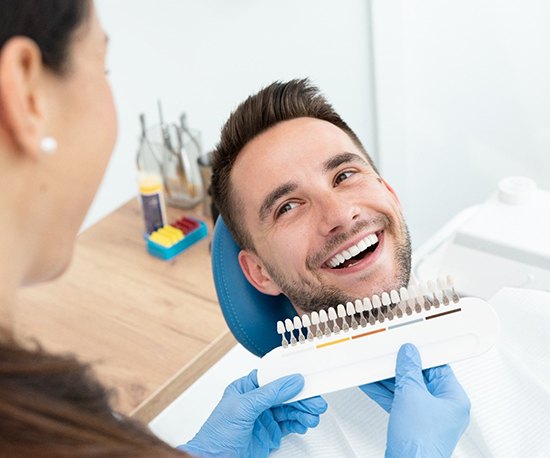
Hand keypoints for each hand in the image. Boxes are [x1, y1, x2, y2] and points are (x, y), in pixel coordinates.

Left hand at [179, 370, 327, 456]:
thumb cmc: (216, 436)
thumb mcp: (243, 408)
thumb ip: (269, 394)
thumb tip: (291, 381)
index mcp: (246, 387)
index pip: (273, 377)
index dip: (290, 377)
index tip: (307, 378)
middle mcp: (256, 401)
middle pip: (285, 394)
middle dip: (302, 398)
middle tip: (316, 402)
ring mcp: (264, 417)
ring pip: (289, 409)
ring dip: (303, 412)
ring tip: (312, 416)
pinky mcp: (269, 433)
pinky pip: (289, 424)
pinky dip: (299, 423)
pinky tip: (304, 423)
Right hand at [383, 344, 469, 457]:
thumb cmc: (421, 443)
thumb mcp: (411, 394)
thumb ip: (408, 370)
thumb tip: (408, 354)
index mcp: (455, 399)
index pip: (439, 367)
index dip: (422, 355)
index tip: (409, 348)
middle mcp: (445, 409)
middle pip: (422, 378)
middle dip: (401, 369)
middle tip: (389, 358)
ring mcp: (429, 419)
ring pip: (408, 391)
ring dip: (390, 380)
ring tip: (375, 369)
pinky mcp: (413, 426)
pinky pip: (400, 403)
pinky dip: (386, 394)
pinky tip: (372, 385)